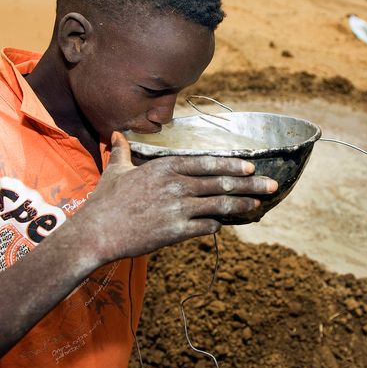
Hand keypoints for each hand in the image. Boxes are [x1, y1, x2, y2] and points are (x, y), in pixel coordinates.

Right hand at [69, 132, 277, 262]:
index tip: (250, 166)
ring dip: (241, 205)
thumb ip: (122, 151)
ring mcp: (178, 209)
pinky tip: (226, 225)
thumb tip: (116, 134)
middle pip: (220, 184)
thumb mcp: (115, 170)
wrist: (95, 233)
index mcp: (165, 168)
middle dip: (249, 184)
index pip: (207, 163)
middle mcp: (176, 186)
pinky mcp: (175, 232)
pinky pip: (205, 227)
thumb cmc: (104, 201)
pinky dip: (217, 225)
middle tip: (271, 185)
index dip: (231, 164)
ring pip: (219, 206)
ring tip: (258, 204)